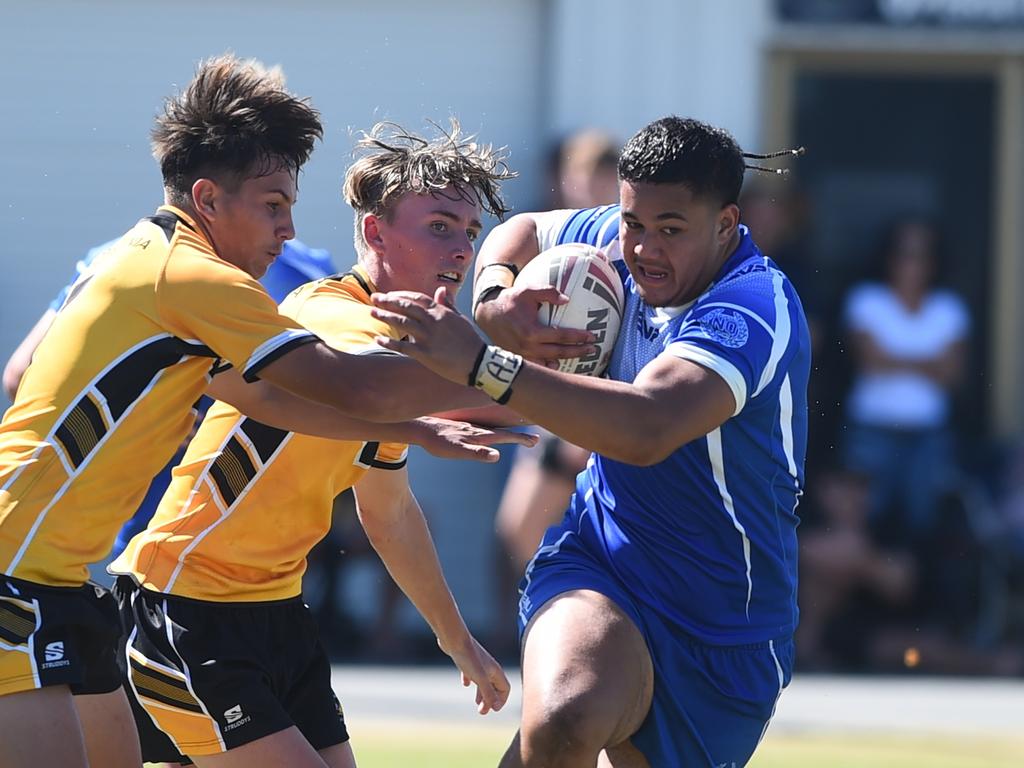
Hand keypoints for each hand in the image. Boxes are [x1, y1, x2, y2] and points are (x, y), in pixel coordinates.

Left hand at [371, 287, 486, 383]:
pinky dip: (389, 342)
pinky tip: (378, 339)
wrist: (479, 363)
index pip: (417, 298)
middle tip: (374, 298)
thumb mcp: (460, 319)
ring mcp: (429, 337)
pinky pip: (403, 346)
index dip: (401, 295)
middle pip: (406, 306)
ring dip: (385, 316)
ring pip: (402, 322)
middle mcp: (433, 321)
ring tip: (372, 312)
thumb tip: (441, 290)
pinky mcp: (426, 354)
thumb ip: (448, 305)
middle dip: (388, 301)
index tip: (389, 295)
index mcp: (442, 312)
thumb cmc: (470, 341)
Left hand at [412, 416, 537, 462]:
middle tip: (535, 440)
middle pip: (503, 432)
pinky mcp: (463, 428)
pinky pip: (484, 428)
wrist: (420, 429)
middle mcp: (478, 429)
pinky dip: (494, 430)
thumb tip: (496, 455)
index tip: (535, 440)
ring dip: (508, 432)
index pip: (505, 436)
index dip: (520, 438)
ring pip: (494, 429)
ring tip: (519, 436)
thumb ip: (476, 453)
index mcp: (479, 435)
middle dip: (519, 436)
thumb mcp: (456, 451)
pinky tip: (491, 433)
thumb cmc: (438, 443)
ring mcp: (471, 428)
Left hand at [437, 633, 510, 714]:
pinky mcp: (467, 660)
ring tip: (476, 703)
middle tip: (482, 711)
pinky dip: (470, 680)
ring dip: (481, 693)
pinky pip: (472, 672)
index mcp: (495, 671)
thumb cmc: (468, 657)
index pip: (505, 688)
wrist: (454, 639)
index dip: (501, 700)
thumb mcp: (480, 679)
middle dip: (490, 700)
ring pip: (484, 681)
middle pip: (495, 686)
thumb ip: (488, 693)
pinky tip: (465, 683)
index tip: (492, 709)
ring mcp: (478, 663)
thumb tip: (495, 707)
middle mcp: (489, 667)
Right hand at [475, 286, 595, 367]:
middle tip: (593, 350)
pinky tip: (559, 365)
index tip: (592, 336)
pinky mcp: (518, 358)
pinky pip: (538, 366)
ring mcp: (522, 355)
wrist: (488, 315)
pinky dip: (550, 367)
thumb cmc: (510, 300)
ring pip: (549, 363)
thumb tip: (567, 300)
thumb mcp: (528, 291)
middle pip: (559, 353)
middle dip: (578, 352)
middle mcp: (528, 347)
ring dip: (566, 361)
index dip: (578, 337)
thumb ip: (548, 292)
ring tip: (581, 359)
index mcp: (532, 332)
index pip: (561, 336)